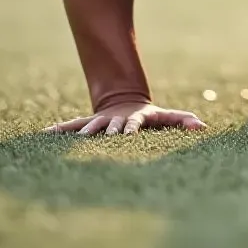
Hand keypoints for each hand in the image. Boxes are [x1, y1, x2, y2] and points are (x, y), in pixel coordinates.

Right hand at [42, 101, 206, 136]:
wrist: (125, 104)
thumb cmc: (149, 115)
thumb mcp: (166, 116)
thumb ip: (183, 120)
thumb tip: (204, 127)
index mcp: (133, 119)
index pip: (131, 124)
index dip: (129, 128)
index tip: (125, 134)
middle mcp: (113, 120)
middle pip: (107, 127)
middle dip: (102, 133)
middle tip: (94, 141)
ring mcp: (98, 122)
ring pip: (87, 128)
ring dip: (79, 135)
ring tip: (69, 142)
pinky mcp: (86, 125)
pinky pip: (70, 127)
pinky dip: (58, 131)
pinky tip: (43, 135)